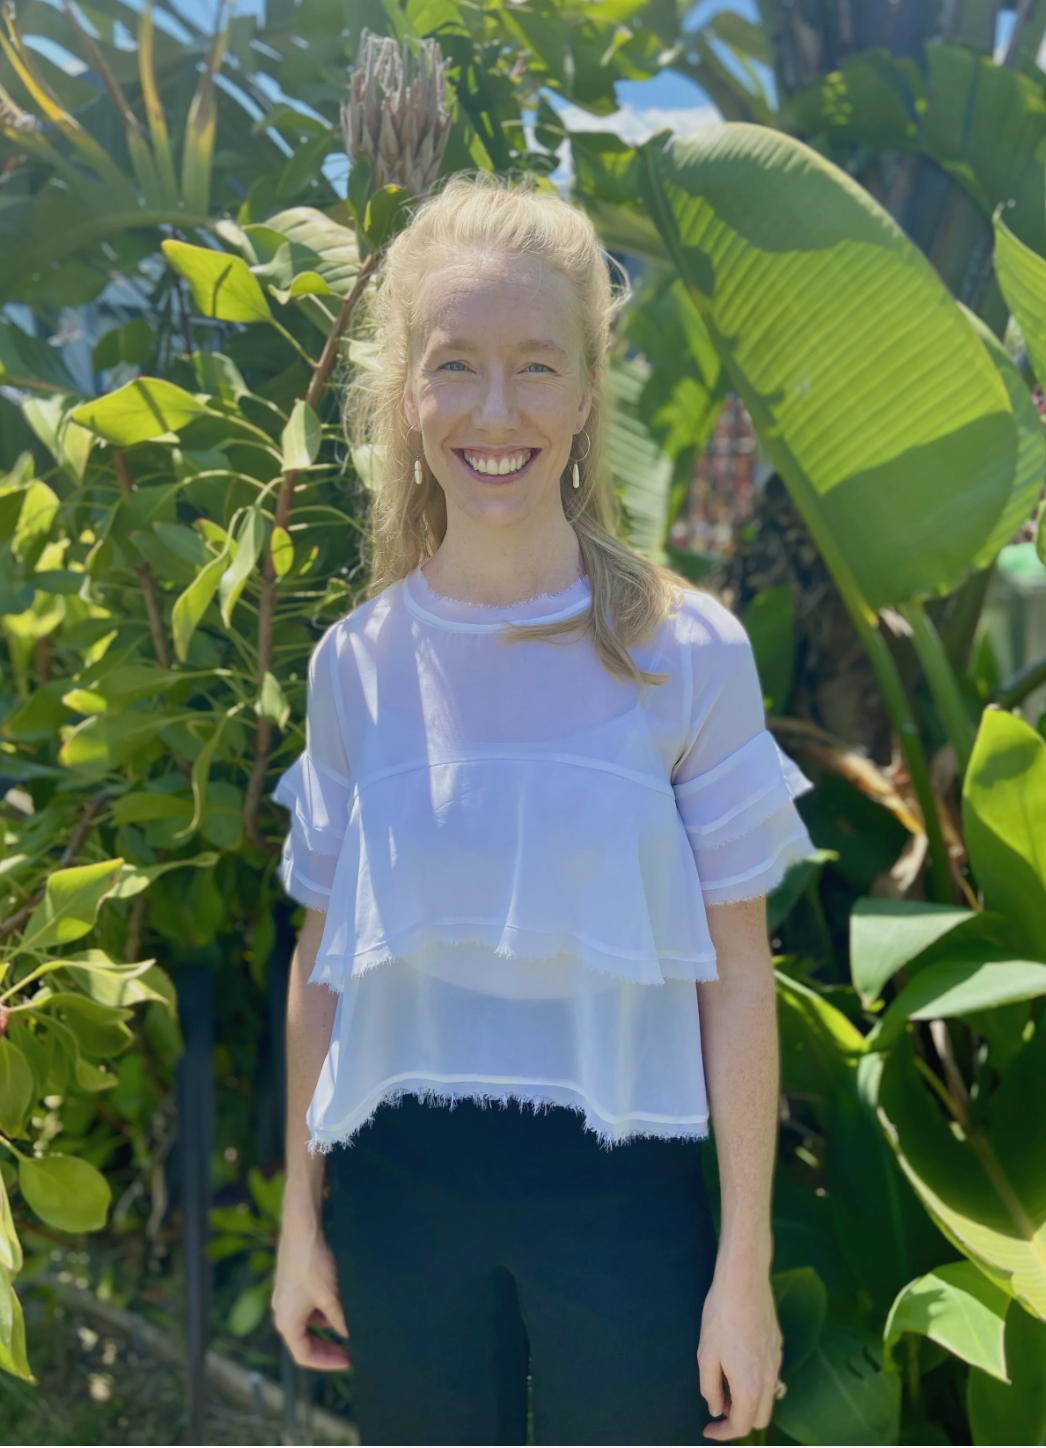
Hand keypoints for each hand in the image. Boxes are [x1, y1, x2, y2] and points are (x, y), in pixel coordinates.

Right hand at [272, 1204, 350, 1370]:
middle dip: (327, 1347)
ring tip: (349, 1326)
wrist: (301, 1228)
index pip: (304, 1355)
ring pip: (307, 1322)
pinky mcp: (292, 1283)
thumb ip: (340, 1320)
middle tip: (350, 1351)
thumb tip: (348, 1335)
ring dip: (327, 1327)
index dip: (327, 1362)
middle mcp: (282, 1312)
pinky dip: (323, 1310)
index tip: (348, 1361)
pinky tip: (340, 1304)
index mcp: (286, 1322)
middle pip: (304, 1341)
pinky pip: (307, 1306)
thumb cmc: (313, 1264)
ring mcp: (285, 1297)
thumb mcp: (331, 1297)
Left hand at [697, 1261, 781, 1440]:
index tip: (708, 1428)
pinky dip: (757, 1384)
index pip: (742, 1426)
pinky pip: (772, 1378)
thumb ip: (710, 1388)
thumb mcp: (706, 1354)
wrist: (744, 1281)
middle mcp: (769, 1380)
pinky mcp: (778, 1347)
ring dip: (750, 1402)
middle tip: (719, 1403)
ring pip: (769, 1399)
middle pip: (760, 1419)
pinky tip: (740, 1365)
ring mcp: (777, 1362)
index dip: (723, 1433)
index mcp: (749, 1387)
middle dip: (739, 1419)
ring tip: (726, 1385)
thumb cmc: (721, 1316)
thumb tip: (716, 1409)